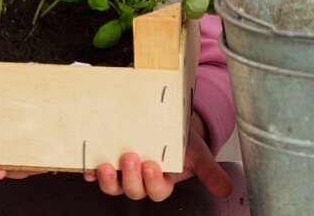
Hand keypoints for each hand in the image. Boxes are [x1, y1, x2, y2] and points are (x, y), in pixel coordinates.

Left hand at [84, 113, 232, 200]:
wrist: (164, 122)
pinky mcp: (107, 161)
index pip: (158, 191)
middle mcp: (140, 180)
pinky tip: (87, 166)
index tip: (153, 166)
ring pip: (114, 186)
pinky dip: (90, 171)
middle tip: (131, 157)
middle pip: (134, 191)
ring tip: (106, 165)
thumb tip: (225, 189)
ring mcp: (122, 173)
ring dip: (108, 179)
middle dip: (132, 177)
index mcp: (162, 181)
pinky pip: (96, 172)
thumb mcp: (197, 152)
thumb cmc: (181, 141)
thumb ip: (210, 171)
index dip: (154, 182)